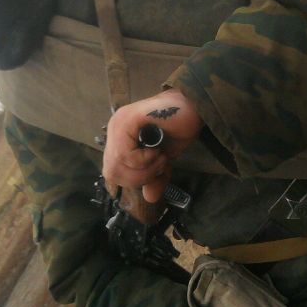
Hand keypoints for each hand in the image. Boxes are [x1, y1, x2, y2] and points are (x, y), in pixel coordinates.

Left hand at [103, 88, 202, 202]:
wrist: (193, 107)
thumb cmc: (178, 129)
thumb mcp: (163, 161)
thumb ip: (154, 178)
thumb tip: (150, 198)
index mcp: (118, 137)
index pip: (113, 172)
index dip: (135, 179)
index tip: (158, 170)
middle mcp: (114, 128)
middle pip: (112, 172)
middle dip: (139, 178)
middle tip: (160, 165)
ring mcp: (118, 123)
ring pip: (117, 166)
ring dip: (144, 169)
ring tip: (161, 157)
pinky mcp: (127, 120)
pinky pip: (126, 155)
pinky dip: (145, 160)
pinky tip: (158, 150)